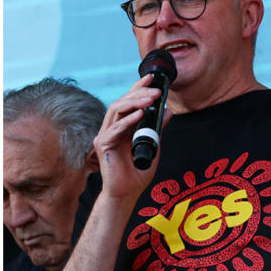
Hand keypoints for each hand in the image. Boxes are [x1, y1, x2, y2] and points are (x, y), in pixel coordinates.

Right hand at [93, 74, 171, 201]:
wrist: (127, 193)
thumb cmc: (137, 172)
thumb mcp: (153, 145)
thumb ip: (158, 128)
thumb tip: (168, 111)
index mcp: (122, 126)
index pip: (129, 101)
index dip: (138, 88)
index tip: (152, 77)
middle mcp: (111, 127)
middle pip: (121, 102)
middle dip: (139, 93)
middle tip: (156, 91)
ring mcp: (105, 135)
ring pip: (116, 110)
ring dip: (134, 102)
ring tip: (150, 99)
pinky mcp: (102, 145)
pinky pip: (114, 129)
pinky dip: (128, 120)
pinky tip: (140, 115)